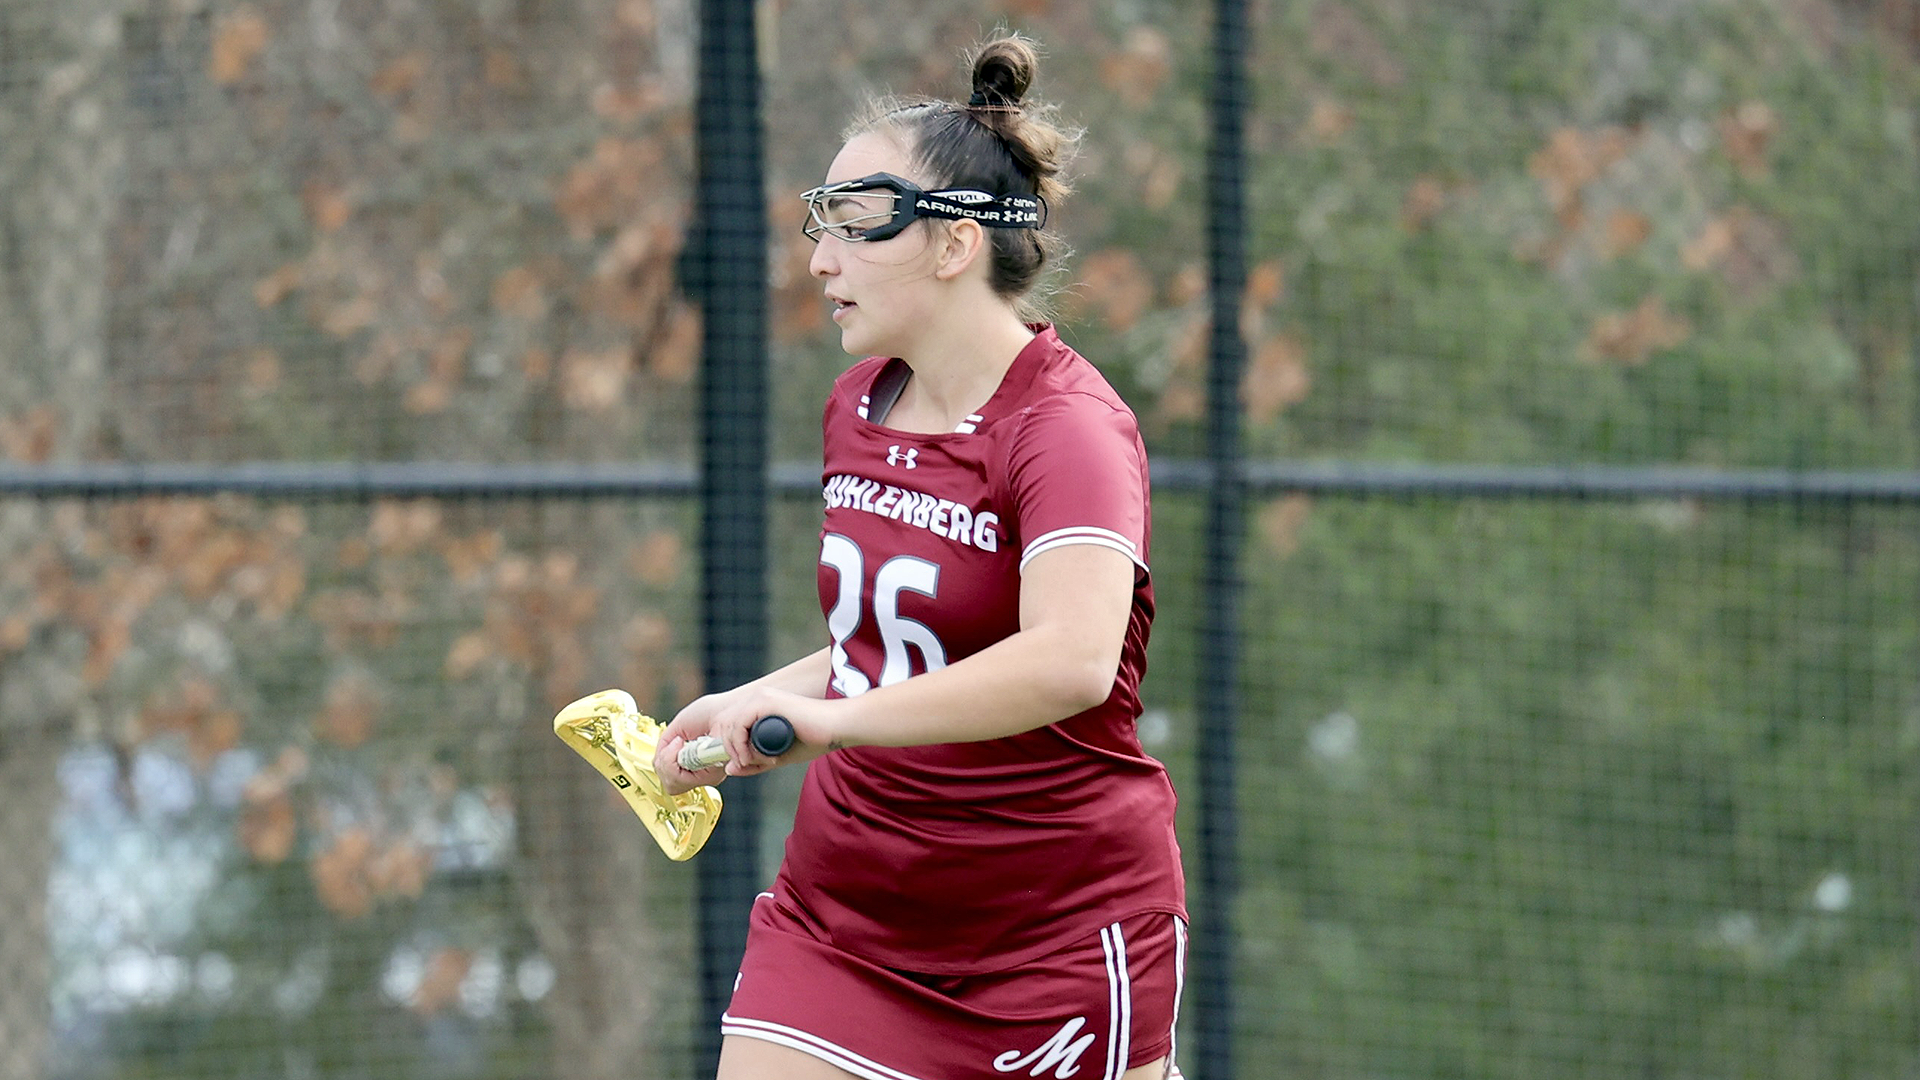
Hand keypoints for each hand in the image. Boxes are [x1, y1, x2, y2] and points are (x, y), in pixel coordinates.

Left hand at [657, 688, 840, 792]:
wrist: (837, 728)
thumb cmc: (813, 740)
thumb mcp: (776, 756)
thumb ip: (753, 762)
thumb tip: (729, 768)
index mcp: (759, 706)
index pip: (728, 725)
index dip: (727, 746)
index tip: (741, 763)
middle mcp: (757, 697)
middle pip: (724, 725)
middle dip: (728, 749)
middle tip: (746, 765)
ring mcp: (761, 697)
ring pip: (729, 726)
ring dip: (735, 750)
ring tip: (753, 762)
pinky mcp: (766, 702)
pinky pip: (739, 724)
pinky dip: (740, 744)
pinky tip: (751, 756)